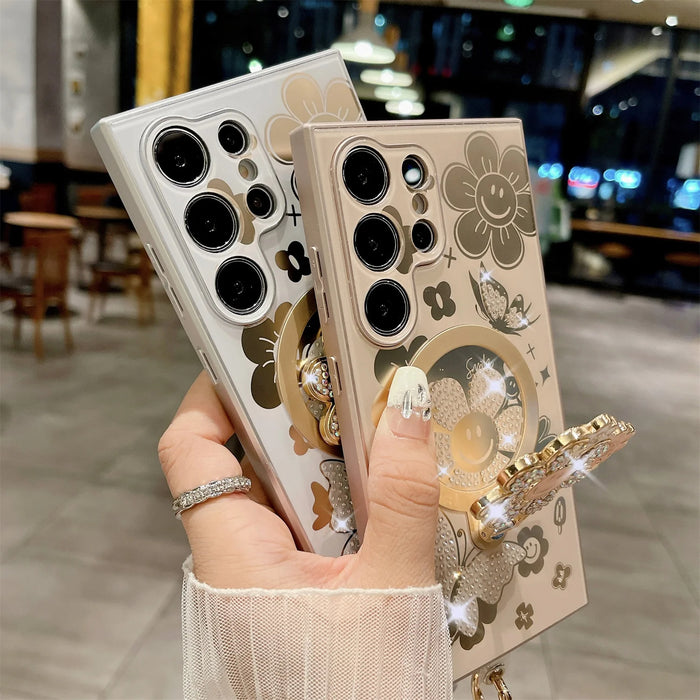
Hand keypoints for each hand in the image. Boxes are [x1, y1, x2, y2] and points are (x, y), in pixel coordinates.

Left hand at [158, 366, 437, 589]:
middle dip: (300, 420)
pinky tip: (383, 497)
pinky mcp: (293, 581)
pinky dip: (345, 498)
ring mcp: (266, 569)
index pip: (191, 447)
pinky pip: (312, 519)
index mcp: (235, 553)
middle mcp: (238, 556)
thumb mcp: (392, 587)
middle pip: (248, 454)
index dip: (217, 390)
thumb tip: (408, 411)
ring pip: (288, 486)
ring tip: (379, 443)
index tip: (263, 353)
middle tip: (352, 393)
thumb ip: (403, 495)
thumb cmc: (351, 696)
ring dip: (333, 461)